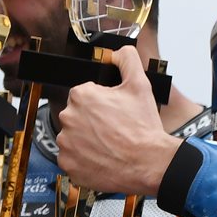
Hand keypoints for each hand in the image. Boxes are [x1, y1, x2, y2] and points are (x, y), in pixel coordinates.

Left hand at [55, 46, 179, 195]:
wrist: (150, 163)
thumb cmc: (143, 127)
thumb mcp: (140, 85)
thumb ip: (127, 60)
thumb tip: (118, 52)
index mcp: (80, 96)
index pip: (84, 96)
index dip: (101, 105)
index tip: (114, 114)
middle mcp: (67, 117)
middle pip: (77, 117)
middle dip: (92, 122)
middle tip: (113, 131)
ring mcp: (66, 143)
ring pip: (73, 138)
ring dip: (86, 141)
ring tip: (109, 146)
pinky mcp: (68, 164)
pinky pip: (72, 160)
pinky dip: (83, 161)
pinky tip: (102, 159)